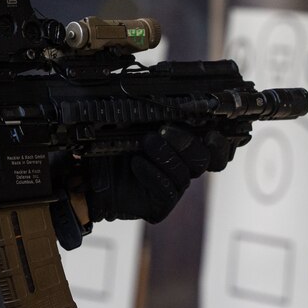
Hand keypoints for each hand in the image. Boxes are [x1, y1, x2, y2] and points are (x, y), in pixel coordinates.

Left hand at [83, 125, 232, 223]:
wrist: (88, 175)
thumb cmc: (112, 149)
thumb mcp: (132, 126)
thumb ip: (153, 116)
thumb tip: (170, 101)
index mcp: (181, 150)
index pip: (213, 151)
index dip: (219, 145)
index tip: (211, 133)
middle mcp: (181, 169)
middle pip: (203, 161)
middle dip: (187, 144)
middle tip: (165, 131)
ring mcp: (172, 189)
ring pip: (184, 176)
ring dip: (165, 156)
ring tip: (146, 143)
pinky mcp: (160, 206)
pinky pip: (167, 193)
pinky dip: (153, 175)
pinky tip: (137, 164)